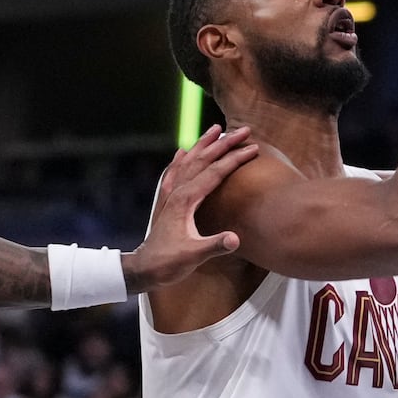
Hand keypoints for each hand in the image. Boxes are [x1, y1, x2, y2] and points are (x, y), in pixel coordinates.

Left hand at [130, 125, 257, 290]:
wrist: (143, 268)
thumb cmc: (168, 263)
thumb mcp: (194, 256)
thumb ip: (214, 245)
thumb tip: (235, 239)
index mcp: (186, 200)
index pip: (215, 172)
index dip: (235, 159)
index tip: (253, 148)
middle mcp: (177, 192)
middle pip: (203, 160)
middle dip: (225, 143)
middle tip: (244, 130)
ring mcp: (171, 195)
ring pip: (189, 161)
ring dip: (204, 144)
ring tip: (216, 129)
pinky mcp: (167, 202)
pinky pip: (175, 172)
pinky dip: (181, 159)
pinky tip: (182, 152)